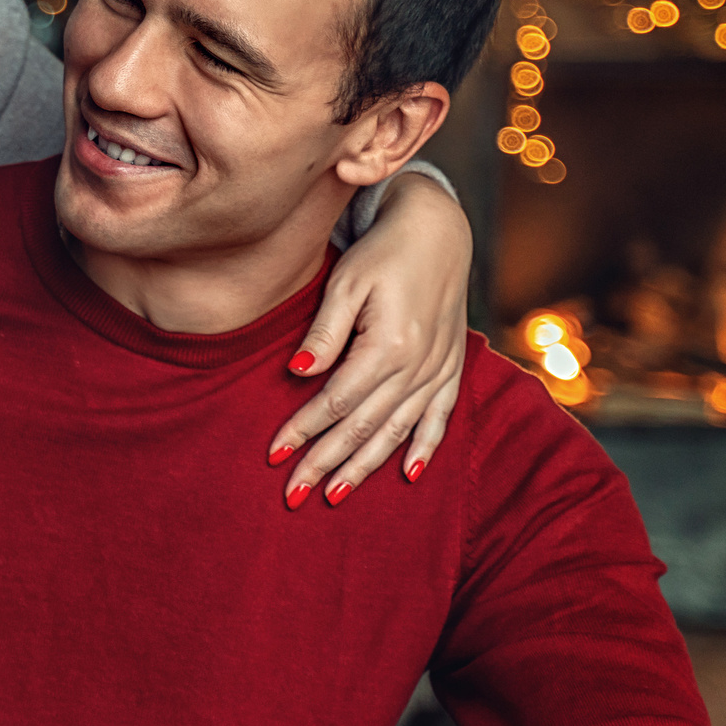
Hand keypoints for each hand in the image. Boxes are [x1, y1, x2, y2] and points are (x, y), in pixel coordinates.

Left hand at [269, 171, 470, 506]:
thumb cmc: (382, 252)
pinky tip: (409, 476)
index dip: (303, 430)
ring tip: (335, 495)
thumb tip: (297, 372)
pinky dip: (425, 448)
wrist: (438, 230)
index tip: (274, 455)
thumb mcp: (347, 282)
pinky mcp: (452, 367)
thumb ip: (325, 331)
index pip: (336, 402)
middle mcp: (418, 366)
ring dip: (366, 466)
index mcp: (390, 345)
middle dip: (326, 462)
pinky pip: (440, 418)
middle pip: (364, 427)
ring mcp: (439, 370)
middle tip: (293, 495)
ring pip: (398, 431)